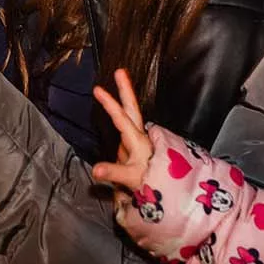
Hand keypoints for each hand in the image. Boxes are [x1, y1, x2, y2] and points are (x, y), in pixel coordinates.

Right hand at [91, 69, 153, 192]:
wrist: (168, 192)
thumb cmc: (152, 182)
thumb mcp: (132, 178)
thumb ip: (113, 172)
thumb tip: (95, 169)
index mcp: (138, 142)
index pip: (122, 119)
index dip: (110, 104)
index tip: (98, 89)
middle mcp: (140, 138)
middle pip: (132, 110)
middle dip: (126, 90)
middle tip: (120, 71)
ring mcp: (138, 142)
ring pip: (130, 116)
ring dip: (125, 100)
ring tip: (121, 81)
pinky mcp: (135, 149)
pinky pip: (127, 129)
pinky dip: (122, 117)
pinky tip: (119, 116)